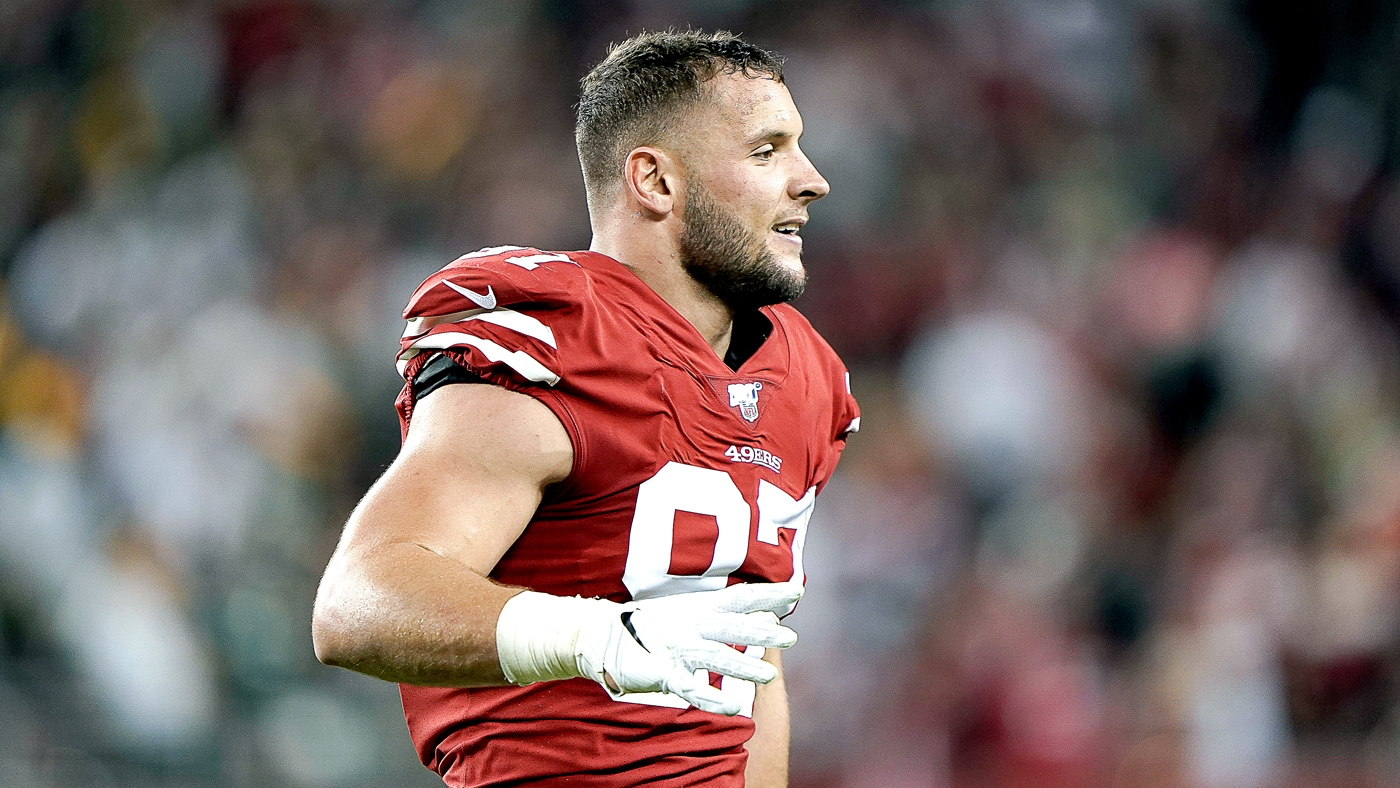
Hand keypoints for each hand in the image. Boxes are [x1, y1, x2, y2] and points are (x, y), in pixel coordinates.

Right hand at [575, 582, 801, 714]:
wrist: (600, 634)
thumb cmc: (650, 624)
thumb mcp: (687, 611)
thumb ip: (721, 613)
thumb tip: (764, 615)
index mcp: (699, 607)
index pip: (741, 598)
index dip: (768, 594)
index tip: (797, 589)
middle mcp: (691, 625)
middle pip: (732, 626)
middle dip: (761, 632)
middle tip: (791, 638)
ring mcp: (676, 648)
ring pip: (715, 657)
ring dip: (742, 666)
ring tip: (769, 676)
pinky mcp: (662, 673)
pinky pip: (689, 688)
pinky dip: (710, 698)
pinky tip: (730, 707)